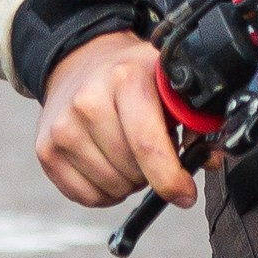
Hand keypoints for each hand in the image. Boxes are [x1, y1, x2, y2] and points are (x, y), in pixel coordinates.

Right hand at [34, 29, 195, 210]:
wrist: (81, 61)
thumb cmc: (133, 75)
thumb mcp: (168, 83)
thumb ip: (196, 120)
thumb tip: (211, 160)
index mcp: (126, 80)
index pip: (148, 146)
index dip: (171, 179)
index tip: (185, 193)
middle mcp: (88, 102)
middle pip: (132, 172)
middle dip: (152, 174)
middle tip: (152, 154)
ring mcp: (63, 127)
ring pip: (111, 188)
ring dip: (128, 183)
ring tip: (129, 155)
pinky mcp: (46, 149)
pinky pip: (86, 197)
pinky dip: (105, 192)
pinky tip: (110, 166)